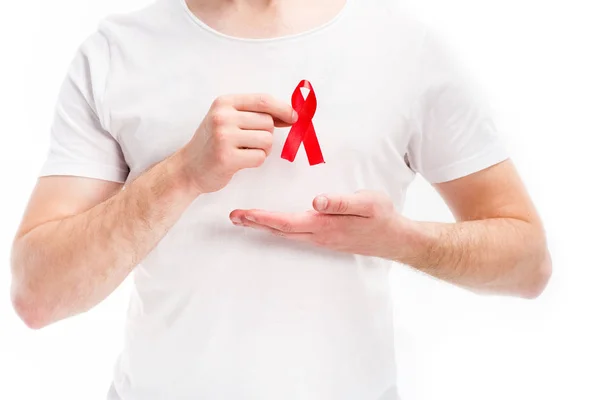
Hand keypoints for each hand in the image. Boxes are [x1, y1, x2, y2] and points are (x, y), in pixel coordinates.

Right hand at [180, 94, 297, 193]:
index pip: (263, 100)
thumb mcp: (228, 120)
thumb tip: (289, 115)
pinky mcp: (227, 158)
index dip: (283, 109)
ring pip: (267, 140)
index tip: (293, 117)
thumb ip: (254, 114)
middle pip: (267, 122)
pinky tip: (240, 161)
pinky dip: (256, 161)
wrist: (188, 168)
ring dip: (262, 149)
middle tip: (248, 142)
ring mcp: (224, 137)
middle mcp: (223, 117)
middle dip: (266, 134)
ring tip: (244, 151)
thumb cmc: (213, 144)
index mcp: (224, 103)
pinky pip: (260, 157)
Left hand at [229, 190, 411, 258]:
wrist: (394, 238)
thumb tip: (316, 201)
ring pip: (286, 234)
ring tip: (246, 219)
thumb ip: (341, 202)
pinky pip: (295, 235)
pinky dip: (278, 228)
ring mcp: (321, 239)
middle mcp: (318, 236)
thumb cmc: (381, 217)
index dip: (263, 218)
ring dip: (264, 227)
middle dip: (255, 223)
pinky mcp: (325, 238)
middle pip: (280, 231)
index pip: (286, 222)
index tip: (243, 213)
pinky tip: (273, 225)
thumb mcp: (367, 202)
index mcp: (324, 225)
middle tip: (233, 217)